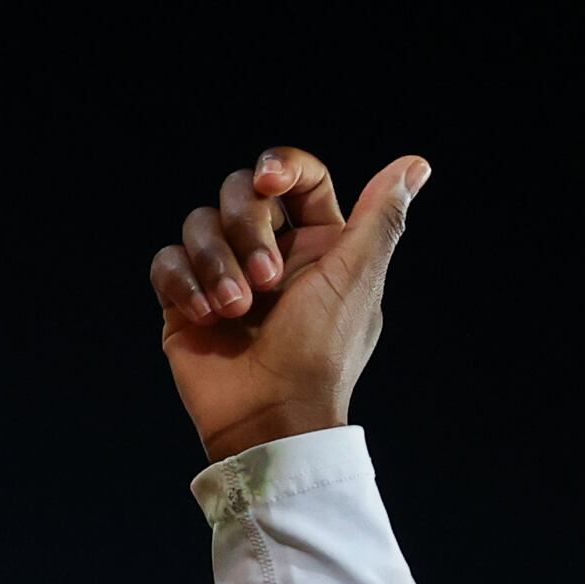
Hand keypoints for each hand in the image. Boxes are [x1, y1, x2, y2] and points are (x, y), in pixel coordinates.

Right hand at [151, 147, 429, 460]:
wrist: (270, 418)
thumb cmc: (320, 353)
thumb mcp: (356, 277)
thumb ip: (381, 217)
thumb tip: (417, 164)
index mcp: (317, 243)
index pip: (297, 177)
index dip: (279, 166)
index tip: (269, 183)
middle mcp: (270, 252)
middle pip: (239, 191)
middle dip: (245, 228)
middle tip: (266, 281)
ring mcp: (225, 274)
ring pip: (199, 222)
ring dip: (215, 263)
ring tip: (235, 311)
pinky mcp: (186, 299)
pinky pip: (167, 260)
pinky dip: (184, 283)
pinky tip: (207, 316)